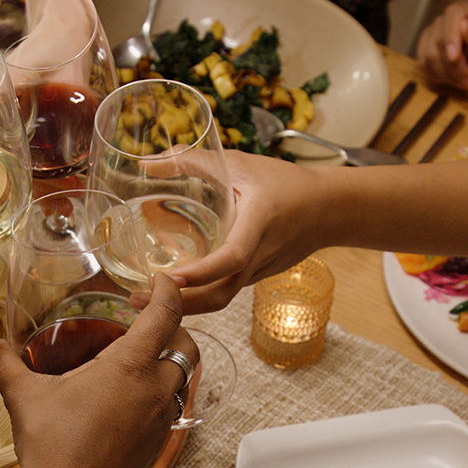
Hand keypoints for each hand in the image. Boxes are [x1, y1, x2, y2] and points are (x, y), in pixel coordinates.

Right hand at [0, 276, 187, 467]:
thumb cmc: (50, 444)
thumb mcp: (24, 396)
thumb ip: (7, 363)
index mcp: (130, 366)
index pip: (166, 314)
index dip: (168, 291)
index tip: (160, 280)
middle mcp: (154, 388)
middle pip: (186, 346)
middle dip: (174, 328)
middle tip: (147, 322)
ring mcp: (161, 418)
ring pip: (181, 379)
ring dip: (168, 363)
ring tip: (138, 360)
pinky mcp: (158, 444)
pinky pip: (170, 408)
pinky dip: (159, 394)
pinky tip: (129, 399)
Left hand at [162, 150, 328, 313]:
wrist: (329, 209)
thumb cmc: (285, 183)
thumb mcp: (240, 164)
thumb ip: (194, 162)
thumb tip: (148, 163)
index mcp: (258, 224)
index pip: (231, 258)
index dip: (201, 272)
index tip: (169, 278)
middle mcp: (259, 255)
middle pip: (219, 294)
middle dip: (179, 304)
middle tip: (138, 299)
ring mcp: (258, 272)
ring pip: (221, 299)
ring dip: (185, 305)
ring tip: (147, 300)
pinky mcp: (256, 277)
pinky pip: (226, 292)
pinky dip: (199, 296)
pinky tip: (175, 290)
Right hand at [415, 0, 467, 92]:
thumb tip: (464, 25)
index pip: (454, 14)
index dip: (451, 35)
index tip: (454, 57)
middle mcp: (453, 16)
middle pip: (439, 37)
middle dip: (453, 65)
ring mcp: (437, 30)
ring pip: (429, 54)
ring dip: (447, 74)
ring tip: (466, 82)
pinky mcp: (428, 47)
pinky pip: (424, 64)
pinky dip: (438, 76)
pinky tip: (454, 79)